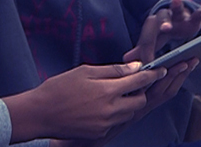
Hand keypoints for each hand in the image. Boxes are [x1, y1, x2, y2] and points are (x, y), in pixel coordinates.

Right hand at [3, 62, 164, 141]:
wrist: (39, 114)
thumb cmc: (59, 89)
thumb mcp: (85, 71)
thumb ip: (113, 70)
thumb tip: (135, 67)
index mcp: (107, 91)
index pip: (139, 82)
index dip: (153, 75)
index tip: (161, 70)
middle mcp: (110, 110)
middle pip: (139, 101)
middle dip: (141, 91)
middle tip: (134, 82)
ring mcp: (106, 124)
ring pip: (129, 113)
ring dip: (129, 103)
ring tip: (115, 93)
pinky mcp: (99, 132)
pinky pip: (116, 121)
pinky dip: (116, 113)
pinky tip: (102, 105)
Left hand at [128, 0, 200, 63]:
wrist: (177, 21)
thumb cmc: (162, 34)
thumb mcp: (152, 43)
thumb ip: (142, 50)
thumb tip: (126, 59)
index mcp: (151, 27)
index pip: (148, 41)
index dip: (148, 54)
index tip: (149, 67)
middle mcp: (163, 18)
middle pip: (161, 21)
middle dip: (163, 25)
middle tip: (165, 28)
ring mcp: (178, 16)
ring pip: (177, 11)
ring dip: (177, 6)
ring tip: (177, 0)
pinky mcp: (192, 17)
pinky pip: (197, 14)